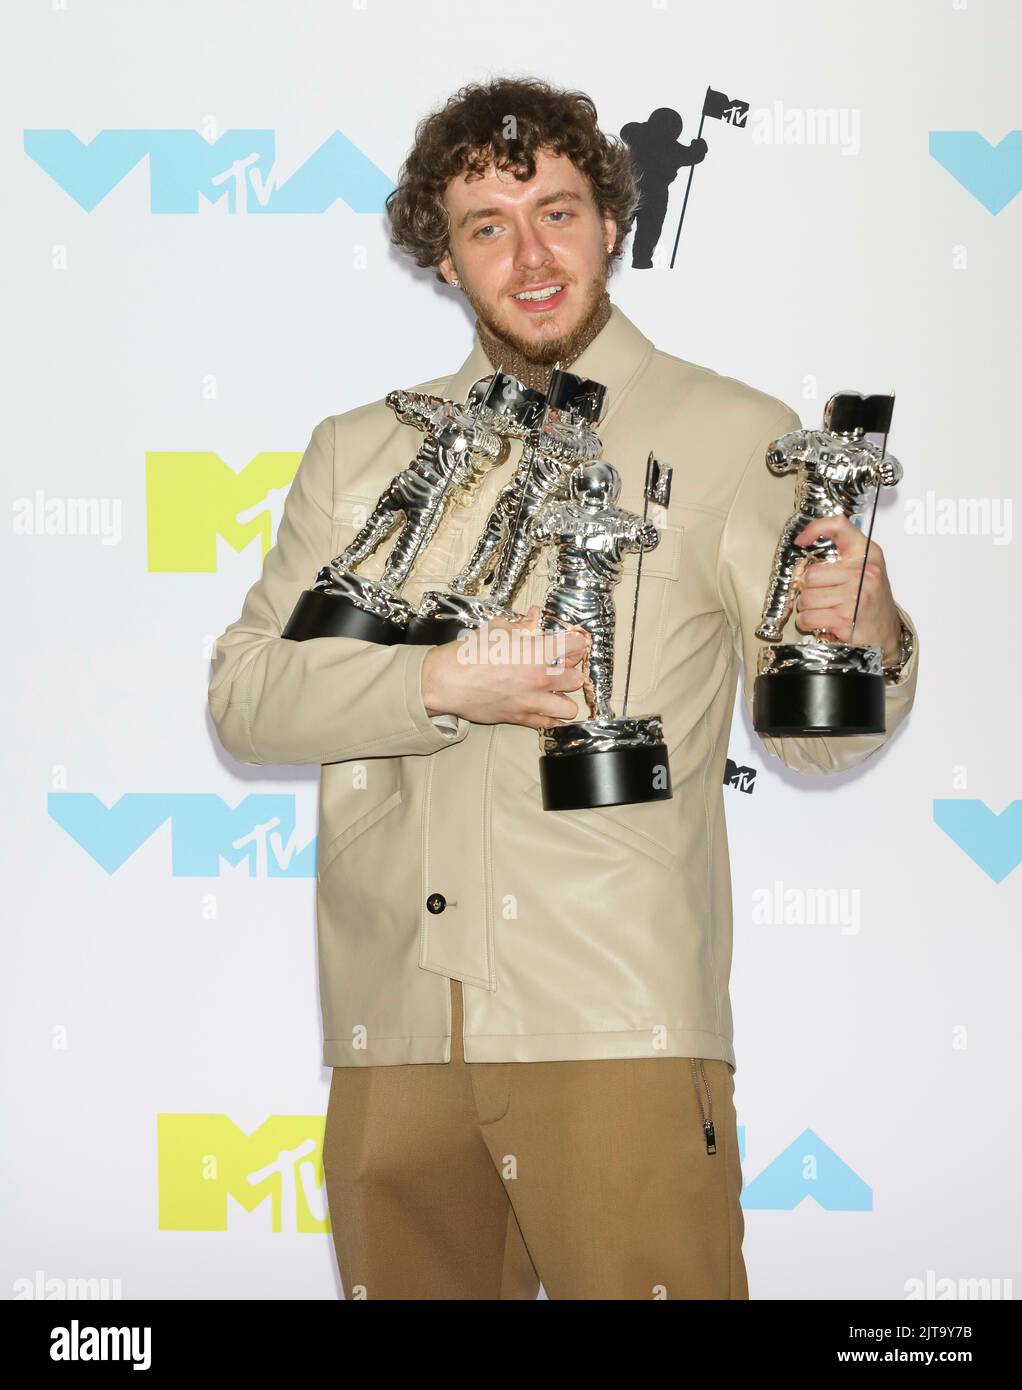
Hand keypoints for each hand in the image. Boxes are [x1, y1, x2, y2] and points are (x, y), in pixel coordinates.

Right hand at [421, 605, 591, 730]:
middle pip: (577, 678)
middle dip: (574, 671)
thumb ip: (521, 625)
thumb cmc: (468, 654)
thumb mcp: (496, 630)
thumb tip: (533, 617)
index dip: (578, 642)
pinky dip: (552, 718)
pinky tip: (549, 710)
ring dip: (566, 698)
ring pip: (569, 708)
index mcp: (536, 652)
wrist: (446, 682)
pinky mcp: (519, 718)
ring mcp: (531, 701)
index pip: (575, 646)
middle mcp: (539, 678)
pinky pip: (548, 724)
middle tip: (565, 666)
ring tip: (558, 692)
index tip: (576, 642)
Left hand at [792, 516, 902, 662]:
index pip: (839, 526)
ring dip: (807, 608)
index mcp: (867, 555)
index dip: (815, 528)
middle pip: (811, 574)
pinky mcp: (845, 617)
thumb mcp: (866, 571)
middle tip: (820, 596)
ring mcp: (854, 595)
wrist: (888, 636)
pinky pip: (807, 617)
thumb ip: (842, 558)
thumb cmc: (872, 603)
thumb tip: (804, 553)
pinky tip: (821, 623)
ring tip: (824, 610)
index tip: (801, 540)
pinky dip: (807, 623)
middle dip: (807, 589)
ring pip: (805, 597)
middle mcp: (863, 572)